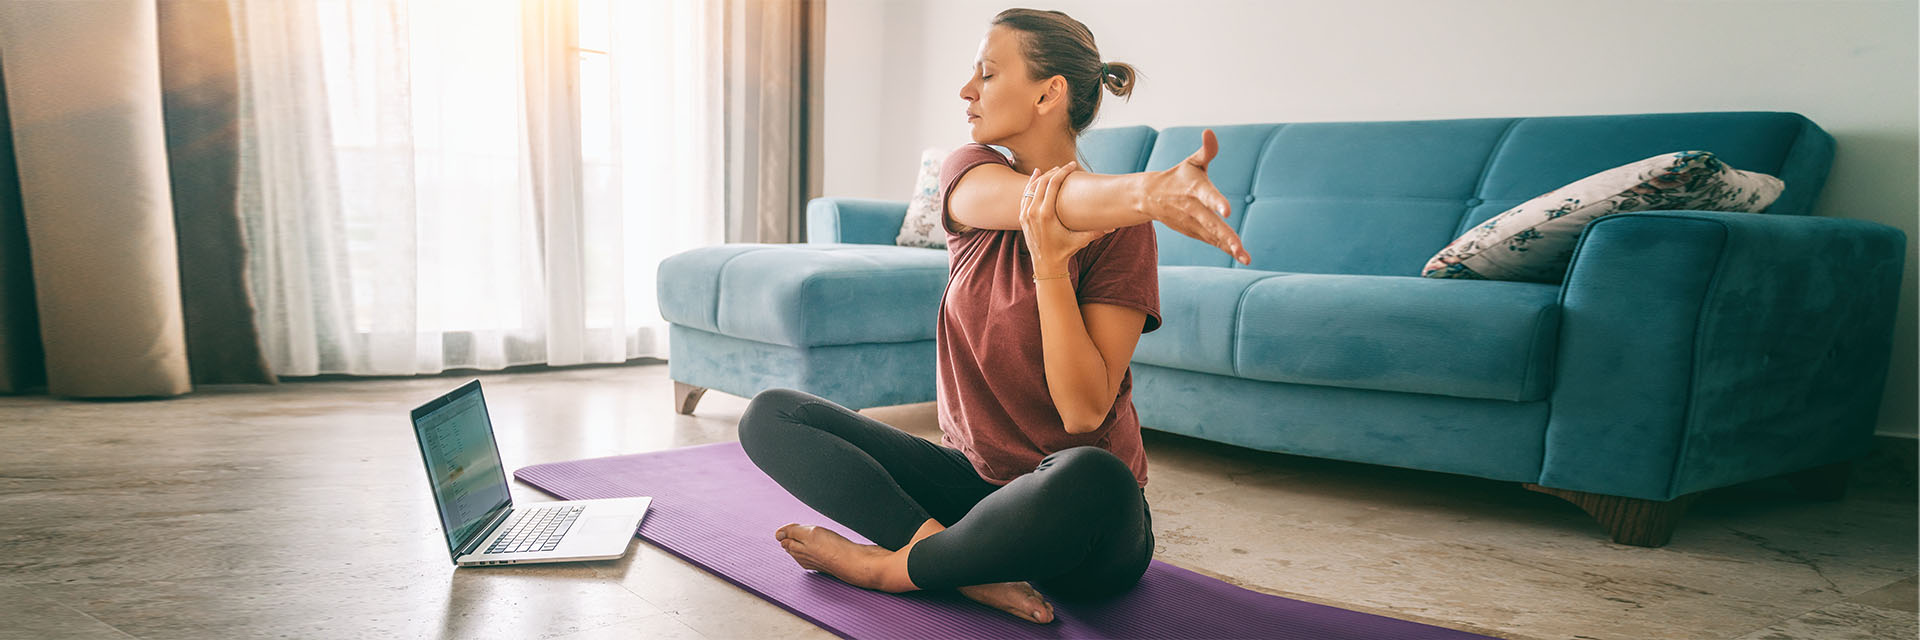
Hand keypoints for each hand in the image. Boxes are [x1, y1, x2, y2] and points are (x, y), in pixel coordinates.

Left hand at [1019, 162, 1110, 271]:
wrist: (1045, 265)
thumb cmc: (1064, 252)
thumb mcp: (1080, 241)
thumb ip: (1096, 232)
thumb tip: (1114, 226)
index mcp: (1046, 214)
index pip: (1053, 184)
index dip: (1063, 172)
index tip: (1071, 165)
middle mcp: (1033, 212)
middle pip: (1042, 182)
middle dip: (1054, 172)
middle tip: (1065, 167)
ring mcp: (1025, 214)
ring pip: (1032, 187)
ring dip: (1043, 176)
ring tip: (1054, 169)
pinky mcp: (1022, 217)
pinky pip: (1025, 195)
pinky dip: (1031, 184)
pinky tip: (1037, 175)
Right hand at [1142, 129, 1249, 264]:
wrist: (1151, 197)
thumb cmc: (1178, 177)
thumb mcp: (1191, 162)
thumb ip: (1206, 150)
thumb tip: (1209, 132)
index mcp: (1194, 189)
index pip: (1207, 195)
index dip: (1217, 202)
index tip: (1227, 211)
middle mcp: (1193, 208)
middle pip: (1210, 223)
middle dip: (1224, 235)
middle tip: (1238, 246)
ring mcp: (1193, 223)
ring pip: (1212, 236)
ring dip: (1228, 246)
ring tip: (1244, 257)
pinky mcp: (1194, 232)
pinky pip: (1212, 241)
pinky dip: (1225, 249)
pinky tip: (1241, 257)